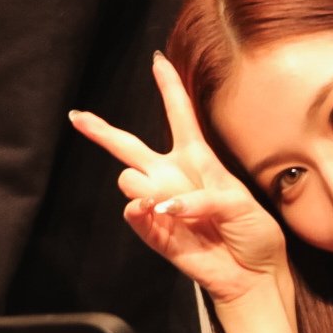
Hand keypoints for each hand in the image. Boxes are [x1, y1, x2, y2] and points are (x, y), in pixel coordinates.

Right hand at [70, 53, 287, 306]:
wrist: (254, 272)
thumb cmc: (253, 231)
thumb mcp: (240, 200)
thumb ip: (204, 194)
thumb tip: (163, 203)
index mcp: (198, 160)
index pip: (180, 116)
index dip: (169, 87)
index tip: (158, 59)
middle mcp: (173, 177)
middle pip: (129, 146)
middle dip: (101, 130)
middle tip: (77, 117)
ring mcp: (159, 204)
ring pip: (128, 179)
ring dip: (147, 186)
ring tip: (172, 205)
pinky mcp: (153, 233)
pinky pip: (132, 213)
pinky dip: (144, 211)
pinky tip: (159, 212)